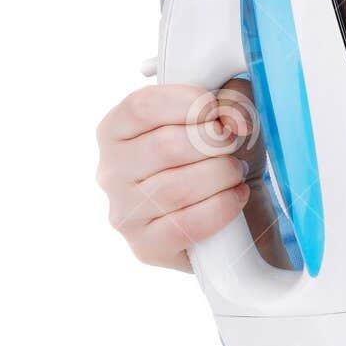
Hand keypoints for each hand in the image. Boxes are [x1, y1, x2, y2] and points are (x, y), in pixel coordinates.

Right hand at [94, 82, 254, 272]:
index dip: (189, 103)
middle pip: (164, 146)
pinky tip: (235, 196)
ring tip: (235, 172)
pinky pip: (186, 225)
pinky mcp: (145, 247)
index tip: (218, 111)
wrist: (234, 212)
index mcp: (116, 129)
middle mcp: (110, 171)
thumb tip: (234, 118)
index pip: (142, 107)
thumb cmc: (219, 156)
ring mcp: (124, 212)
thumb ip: (230, 98)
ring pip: (176, 187)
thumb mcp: (226, 116)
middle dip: (213, 143)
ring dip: (221, 174)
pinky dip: (221, 207)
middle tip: (232, 146)